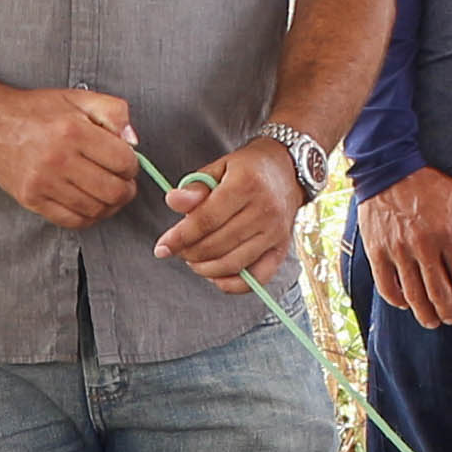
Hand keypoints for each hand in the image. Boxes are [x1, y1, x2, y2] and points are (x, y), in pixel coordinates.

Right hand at [0, 87, 138, 227]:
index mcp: (73, 132)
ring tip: (108, 192)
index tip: (126, 162)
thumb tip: (134, 141)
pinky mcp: (32, 200)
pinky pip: (72, 221)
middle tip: (123, 182)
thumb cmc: (37, 111)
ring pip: (95, 209)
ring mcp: (43, 183)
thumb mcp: (78, 98)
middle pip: (113, 191)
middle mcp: (58, 160)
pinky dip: (89, 217)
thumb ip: (114, 112)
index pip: (123, 161)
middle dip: (126, 189)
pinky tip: (90, 204)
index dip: (132, 165)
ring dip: (110, 205)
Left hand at [154, 139, 306, 292]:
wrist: (288, 170)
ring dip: (205, 268)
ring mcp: (275, 233)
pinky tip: (216, 276)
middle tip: (177, 250)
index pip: (206, 220)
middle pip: (218, 244)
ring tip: (193, 260)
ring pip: (233, 264)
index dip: (180, 237)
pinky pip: (257, 278)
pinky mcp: (282, 249)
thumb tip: (173, 202)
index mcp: (246, 185)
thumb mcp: (219, 167)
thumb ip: (194, 186)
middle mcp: (264, 211)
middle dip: (190, 253)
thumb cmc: (248, 168)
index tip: (162, 247)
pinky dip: (233, 284)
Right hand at [357, 167, 451, 329]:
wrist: (388, 167)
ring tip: (432, 322)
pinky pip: (386, 284)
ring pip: (413, 294)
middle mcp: (423, 247)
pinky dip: (396, 299)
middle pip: (439, 291)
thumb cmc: (427, 179)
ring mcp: (398, 251)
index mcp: (447, 234)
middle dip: (448, 310)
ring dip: (424, 312)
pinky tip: (404, 304)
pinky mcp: (377, 250)